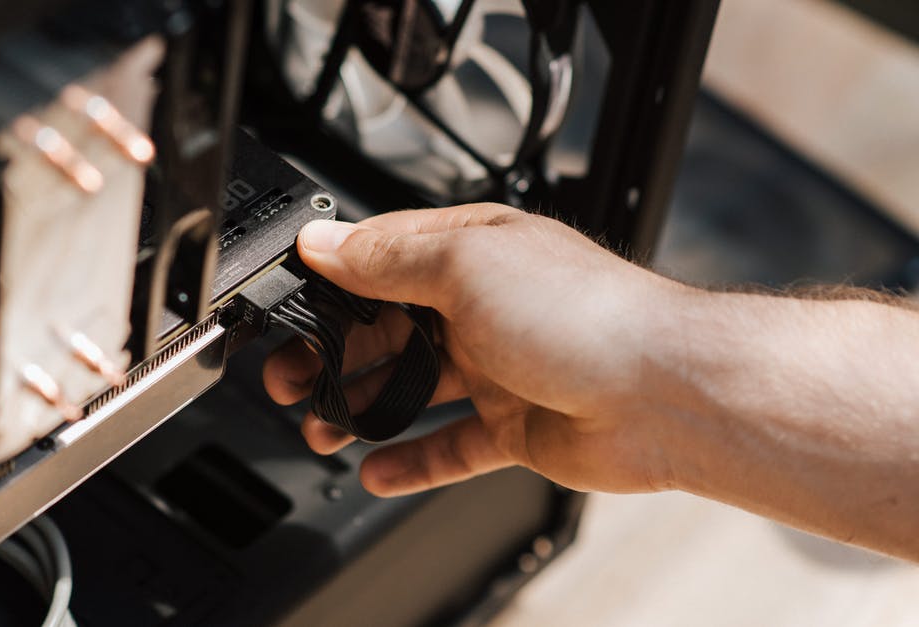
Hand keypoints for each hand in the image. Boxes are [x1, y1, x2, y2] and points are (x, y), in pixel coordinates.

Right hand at [263, 203, 690, 496]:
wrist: (664, 393)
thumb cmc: (585, 314)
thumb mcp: (466, 264)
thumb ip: (388, 258)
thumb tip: (324, 241)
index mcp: (468, 251)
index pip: (377, 260)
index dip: (327, 285)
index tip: (285, 310)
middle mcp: (480, 306)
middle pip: (385, 331)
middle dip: (332, 356)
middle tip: (291, 381)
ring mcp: (498, 368)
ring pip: (411, 390)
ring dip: (361, 409)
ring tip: (321, 430)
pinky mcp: (515, 425)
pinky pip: (449, 446)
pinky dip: (411, 461)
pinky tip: (375, 471)